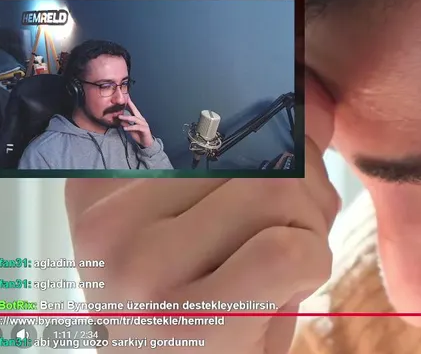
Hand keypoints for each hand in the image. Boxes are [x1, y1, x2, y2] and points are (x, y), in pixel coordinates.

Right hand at [66, 74, 340, 353]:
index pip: (215, 113)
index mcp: (103, 189)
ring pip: (279, 191)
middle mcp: (106, 224)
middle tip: (286, 237)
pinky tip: (281, 293)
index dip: (277, 133)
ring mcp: (140, 269)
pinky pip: (289, 250)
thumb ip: (262, 155)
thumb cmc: (203, 315)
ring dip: (309, 228)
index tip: (285, 154)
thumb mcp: (215, 226)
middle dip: (304, 190)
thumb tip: (317, 102)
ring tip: (278, 270)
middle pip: (257, 151)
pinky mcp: (188, 318)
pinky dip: (310, 264)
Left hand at [117, 98, 154, 147]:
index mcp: (138, 119)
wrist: (146, 143)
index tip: (127, 98)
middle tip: (124, 102)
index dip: (131, 104)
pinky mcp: (145, 129)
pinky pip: (137, 127)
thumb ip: (126, 124)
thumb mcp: (130, 129)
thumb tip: (121, 120)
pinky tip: (125, 128)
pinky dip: (130, 127)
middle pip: (136, 112)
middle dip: (131, 106)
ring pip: (135, 119)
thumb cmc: (139, 135)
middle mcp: (142, 120)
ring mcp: (144, 124)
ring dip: (127, 118)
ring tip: (120, 117)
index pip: (134, 110)